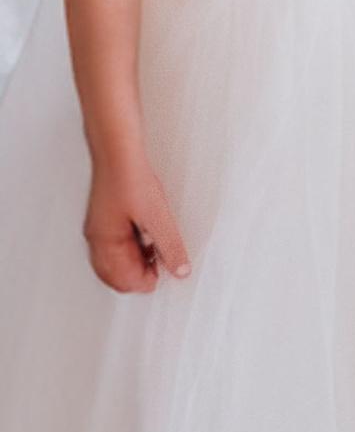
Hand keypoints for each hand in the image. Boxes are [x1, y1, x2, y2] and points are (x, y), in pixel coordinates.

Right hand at [85, 158, 188, 293]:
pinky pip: (115, 245)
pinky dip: (132, 247)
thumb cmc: (131, 178)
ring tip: (158, 247)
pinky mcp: (105, 217)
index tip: (167, 272)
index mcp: (105, 243)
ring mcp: (99, 228)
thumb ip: (170, 247)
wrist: (118, 150)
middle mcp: (97, 239)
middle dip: (139, 274)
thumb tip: (180, 269)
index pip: (122, 280)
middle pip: (115, 275)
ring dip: (136, 261)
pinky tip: (149, 234)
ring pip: (114, 261)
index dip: (147, 281)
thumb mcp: (158, 218)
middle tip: (163, 263)